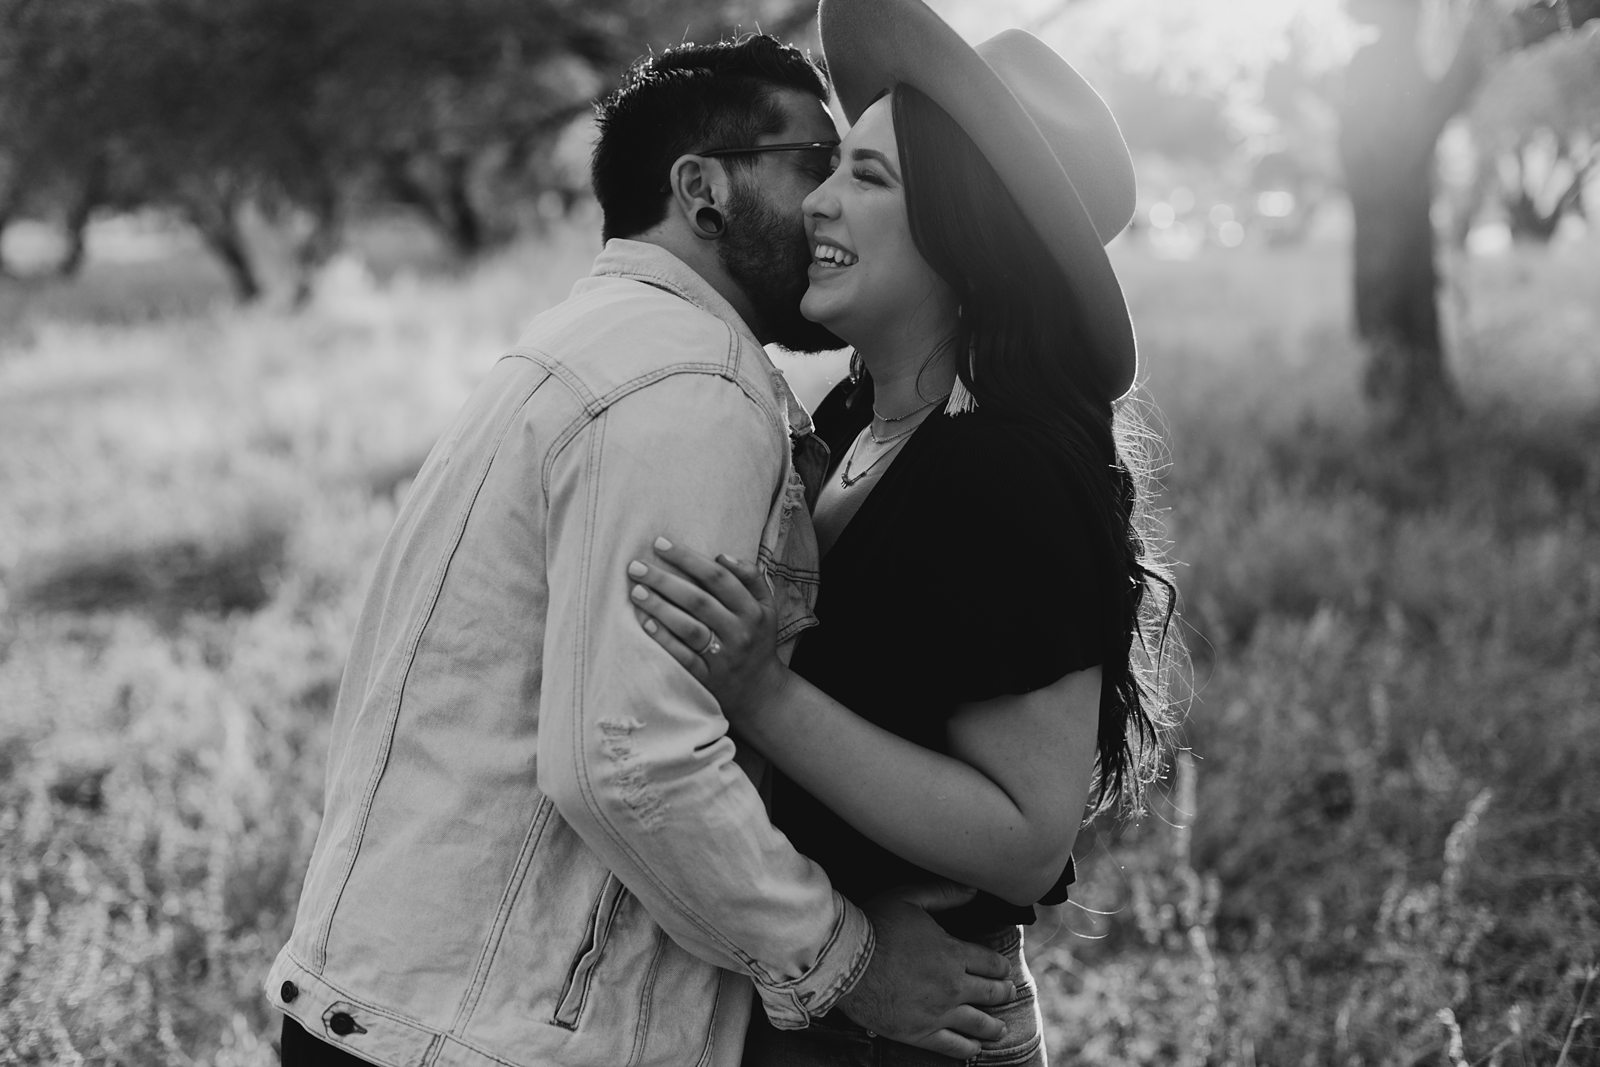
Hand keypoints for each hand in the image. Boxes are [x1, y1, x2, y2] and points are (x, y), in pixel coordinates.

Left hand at [626, 537, 785, 718]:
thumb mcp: (766, 606)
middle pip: (699, 601)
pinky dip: (665, 640)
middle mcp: (739, 632)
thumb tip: (721, 555)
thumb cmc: (757, 638)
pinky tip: (645, 624)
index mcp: (752, 610)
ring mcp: (723, 657)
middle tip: (636, 566)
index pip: (719, 578)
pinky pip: (684, 657)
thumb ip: (750, 577)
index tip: (661, 544)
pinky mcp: (708, 678)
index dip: (689, 559)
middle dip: (665, 580)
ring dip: (661, 608)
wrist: (761, 691)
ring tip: (636, 591)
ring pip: (689, 629)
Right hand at [835, 883, 1014, 1058]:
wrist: (845, 962)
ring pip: (978, 1023)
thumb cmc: (875, 925)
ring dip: (994, 1025)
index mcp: (953, 953)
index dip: (1000, 967)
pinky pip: (953, 1046)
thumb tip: (973, 888)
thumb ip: (943, 893)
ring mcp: (938, 1012)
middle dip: (1003, 993)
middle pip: (991, 993)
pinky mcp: (919, 1032)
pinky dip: (969, 1048)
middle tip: (1007, 994)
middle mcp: (952, 985)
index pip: (991, 963)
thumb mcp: (909, 898)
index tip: (1003, 971)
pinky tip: (975, 1047)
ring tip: (1000, 1028)